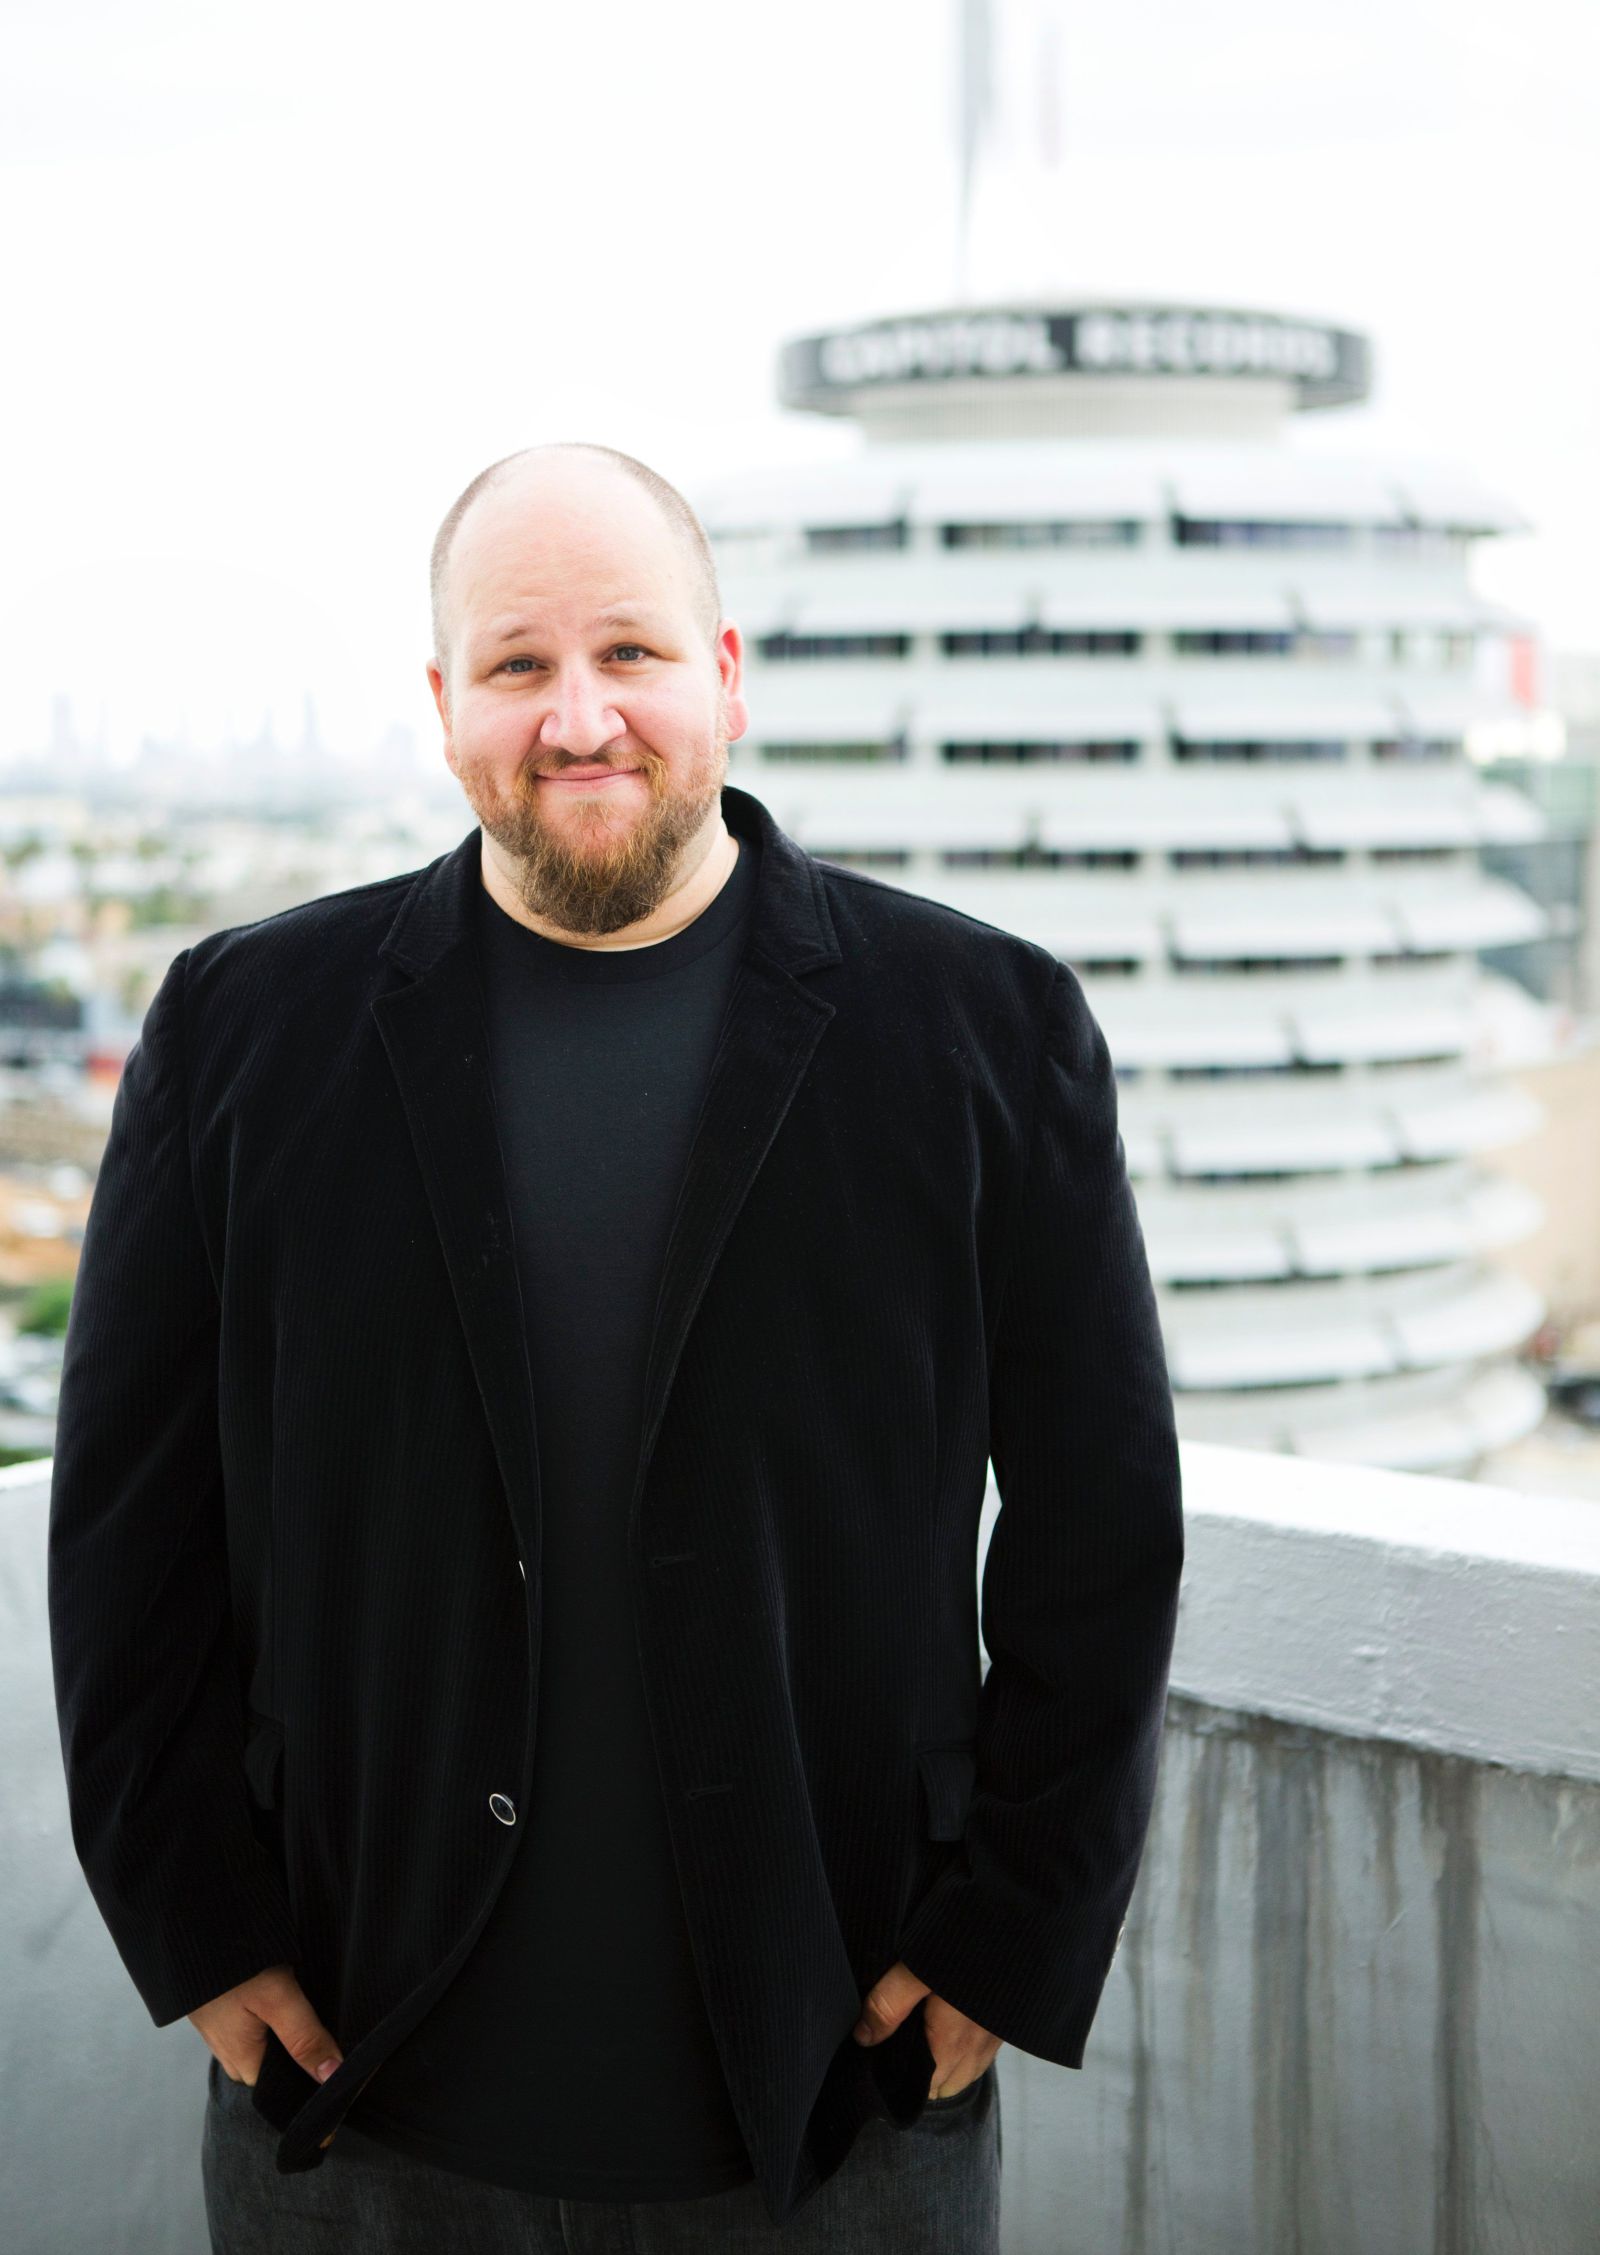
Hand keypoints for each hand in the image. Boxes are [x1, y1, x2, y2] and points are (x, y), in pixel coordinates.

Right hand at [188, 1961, 343, 2088]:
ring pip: (261, 2047)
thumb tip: (333, 2076)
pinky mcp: (221, 2014)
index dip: (309, 2076)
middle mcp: (230, 2055)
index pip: (283, 2088)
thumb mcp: (278, 1999)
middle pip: (272, 2068)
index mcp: (243, 2063)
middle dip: (297, 2053)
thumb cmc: (235, 1967)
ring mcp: (222, 2034)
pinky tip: (280, 2001)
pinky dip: (268, 2020)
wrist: (195, 1934)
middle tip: (322, 2028)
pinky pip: (250, 2029)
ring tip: (302, 2011)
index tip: (334, 2063)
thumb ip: (305, 2037)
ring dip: (283, 2034)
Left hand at [852, 1959, 1002, 2098]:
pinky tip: (953, 2025)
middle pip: (944, 2086)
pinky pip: (981, 2054)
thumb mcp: (915, 1971)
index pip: (925, 2090)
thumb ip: (887, 2005)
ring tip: (925, 2036)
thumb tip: (864, 2037)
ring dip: (946, 2065)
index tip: (888, 2058)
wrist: (1009, 1933)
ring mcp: (994, 2039)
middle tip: (901, 2044)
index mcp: (952, 2045)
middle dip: (923, 2076)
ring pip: (965, 2072)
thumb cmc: (964, 1950)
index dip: (904, 2080)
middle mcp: (977, 2050)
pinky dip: (965, 2051)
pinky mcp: (1004, 2024)